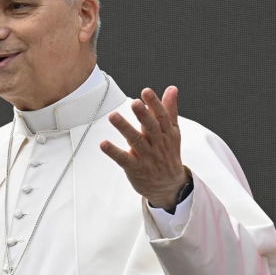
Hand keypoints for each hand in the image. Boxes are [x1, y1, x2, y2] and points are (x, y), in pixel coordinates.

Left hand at [100, 86, 189, 209]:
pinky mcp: (135, 168)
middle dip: (143, 115)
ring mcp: (146, 156)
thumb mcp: (172, 132)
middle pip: (150, 127)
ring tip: (113, 116)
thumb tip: (171, 89)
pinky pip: (124, 159)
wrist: (169, 185)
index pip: (161, 116)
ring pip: (136, 141)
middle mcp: (157, 144)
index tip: (146, 91)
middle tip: (134, 102)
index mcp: (166, 133)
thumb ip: (169, 110)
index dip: (154, 103)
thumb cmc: (168, 154)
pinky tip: (103, 144)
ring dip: (124, 128)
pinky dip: (114, 152)